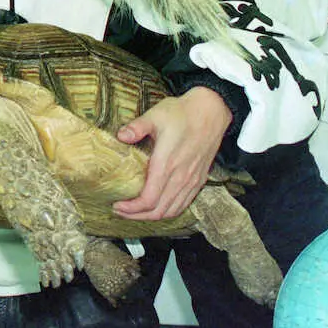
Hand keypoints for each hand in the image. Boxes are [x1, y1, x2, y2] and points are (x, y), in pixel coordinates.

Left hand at [113, 86, 231, 220]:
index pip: (148, 200)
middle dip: (137, 216)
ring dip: (152, 216)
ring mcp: (192, 181)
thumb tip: (120, 136)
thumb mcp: (155, 115)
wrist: (211, 111)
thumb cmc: (181, 113)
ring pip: (172, 211)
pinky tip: (157, 207)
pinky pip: (183, 204)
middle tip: (120, 211)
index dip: (131, 208)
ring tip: (135, 212)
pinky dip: (168, 211)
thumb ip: (136, 127)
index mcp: (167, 164)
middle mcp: (180, 178)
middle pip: (158, 211)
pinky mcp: (199, 180)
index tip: (116, 205)